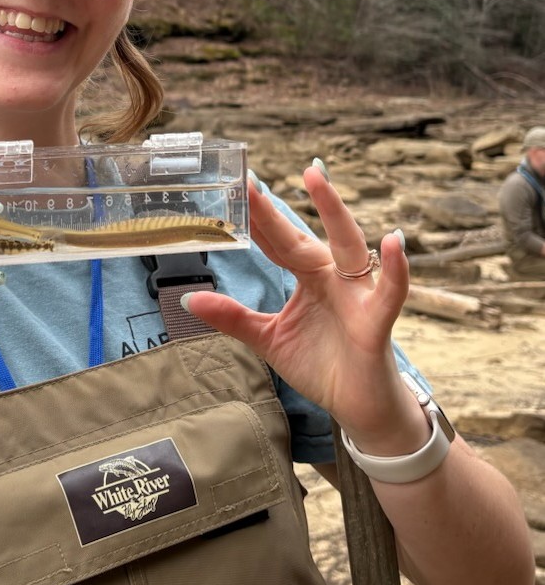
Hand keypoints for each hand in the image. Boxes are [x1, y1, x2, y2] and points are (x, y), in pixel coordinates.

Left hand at [182, 163, 418, 446]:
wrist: (359, 408)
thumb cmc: (320, 364)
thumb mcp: (268, 338)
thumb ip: (233, 317)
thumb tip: (189, 300)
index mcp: (307, 275)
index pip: (275, 241)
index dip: (255, 217)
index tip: (234, 186)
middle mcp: (332, 275)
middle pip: (298, 237)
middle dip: (273, 210)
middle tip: (249, 178)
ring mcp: (356, 293)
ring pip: (347, 244)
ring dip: (333, 210)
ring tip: (316, 177)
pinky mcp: (376, 320)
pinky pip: (389, 291)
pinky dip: (395, 268)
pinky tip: (393, 241)